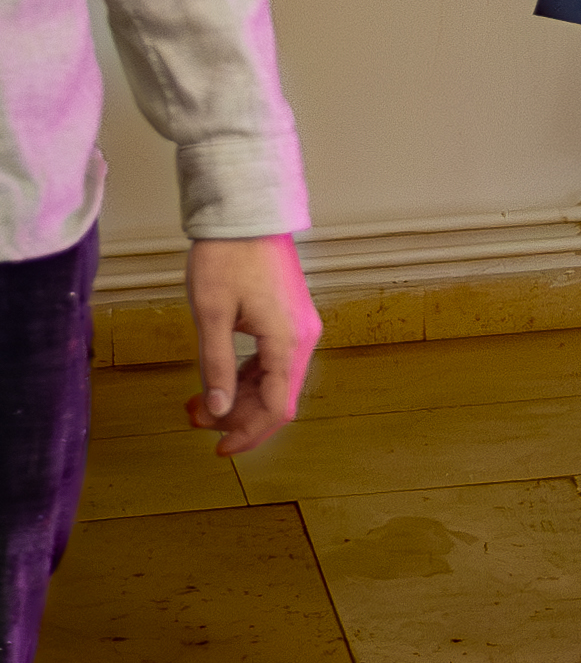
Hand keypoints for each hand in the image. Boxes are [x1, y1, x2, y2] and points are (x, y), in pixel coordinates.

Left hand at [184, 235, 319, 455]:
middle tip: (195, 419)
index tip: (219, 449)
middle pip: (278, 397)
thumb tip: (217, 411)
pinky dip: (249, 376)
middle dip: (239, 416)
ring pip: (276, 380)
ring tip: (199, 402)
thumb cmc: (226, 258)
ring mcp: (300, 326)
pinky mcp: (291, 316)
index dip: (249, 433)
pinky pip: (275, 360)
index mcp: (287, 341)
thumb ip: (215, 367)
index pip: (276, 406)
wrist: (246, 212)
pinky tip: (222, 378)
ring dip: (241, 397)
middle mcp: (303, 337)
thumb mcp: (211, 316)